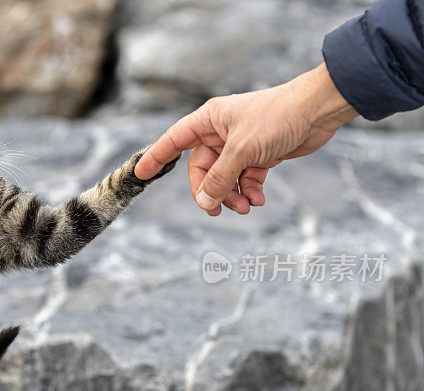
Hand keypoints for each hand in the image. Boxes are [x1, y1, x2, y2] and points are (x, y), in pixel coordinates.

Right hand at [134, 63, 358, 215]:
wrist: (318, 111)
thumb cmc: (278, 117)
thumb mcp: (243, 150)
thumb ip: (220, 178)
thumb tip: (205, 201)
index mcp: (209, 121)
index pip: (174, 141)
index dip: (156, 157)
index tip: (140, 173)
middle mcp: (221, 133)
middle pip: (202, 169)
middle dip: (210, 191)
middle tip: (216, 210)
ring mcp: (239, 145)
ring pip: (224, 178)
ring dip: (231, 195)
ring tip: (245, 207)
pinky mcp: (259, 155)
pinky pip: (244, 179)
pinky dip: (249, 192)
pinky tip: (258, 200)